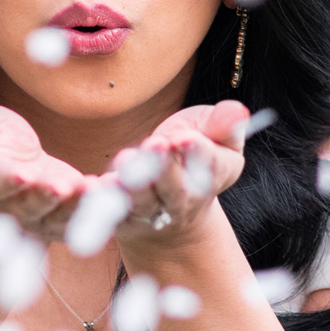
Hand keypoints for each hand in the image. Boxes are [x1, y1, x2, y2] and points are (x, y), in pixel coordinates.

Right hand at [0, 103, 86, 243]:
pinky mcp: (68, 215)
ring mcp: (42, 218)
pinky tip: (114, 188)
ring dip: (77, 205)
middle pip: (30, 207)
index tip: (21, 173)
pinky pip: (86, 215)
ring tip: (93, 188)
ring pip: (60, 217)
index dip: (6, 182)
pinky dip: (100, 204)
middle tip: (59, 187)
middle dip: (44, 197)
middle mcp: (13, 210)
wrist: (11, 162)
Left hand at [108, 101, 249, 256]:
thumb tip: (238, 110)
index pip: (210, 167)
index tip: (186, 138)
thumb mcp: (215, 137)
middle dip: (165, 168)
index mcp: (211, 178)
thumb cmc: (193, 158)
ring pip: (142, 202)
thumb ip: (223, 125)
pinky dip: (98, 200)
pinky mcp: (121, 220)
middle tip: (155, 143)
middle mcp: (182, 202)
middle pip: (175, 190)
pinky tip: (91, 184)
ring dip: (132, 185)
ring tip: (124, 161)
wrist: (170, 208)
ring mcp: (150, 214)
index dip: (199, 153)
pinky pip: (108, 214)